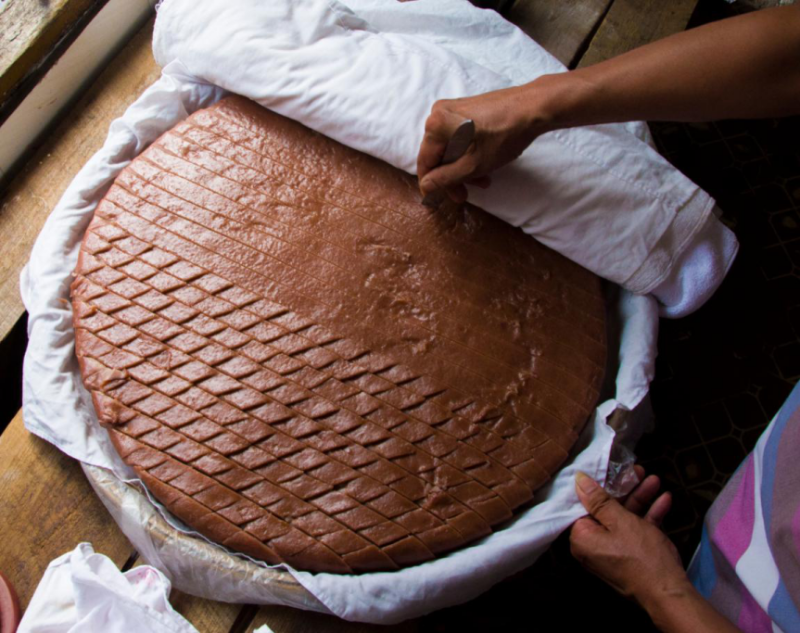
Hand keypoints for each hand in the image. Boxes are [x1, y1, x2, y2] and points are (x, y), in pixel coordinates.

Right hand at [416, 84, 549, 202]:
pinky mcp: (466, 108)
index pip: (425, 162)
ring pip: (450, 147)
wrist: (533, 108)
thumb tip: (426, 187)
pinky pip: (459, 136)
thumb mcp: (472, 165)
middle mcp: (438, 113)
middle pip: (438, 155)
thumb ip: (446, 178)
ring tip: (483, 180)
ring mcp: (453, 108)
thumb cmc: (503, 136)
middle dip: (453, 177)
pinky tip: (484, 163)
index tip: (445, 200)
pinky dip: (468, 152)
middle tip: (466, 194)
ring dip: (463, 167)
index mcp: (435, 126)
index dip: (433, 185)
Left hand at [569, 470, 686, 608]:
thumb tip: (579, 480)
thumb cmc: (641, 555)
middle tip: (637, 472)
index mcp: (581, 538)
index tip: (608, 469)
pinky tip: (665, 500)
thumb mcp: (620, 521)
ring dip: (640, 499)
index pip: (583, 505)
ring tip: (653, 480)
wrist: (669, 593)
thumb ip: (599, 499)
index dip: (597, 485)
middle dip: (624, 489)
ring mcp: (612, 552)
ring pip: (623, 519)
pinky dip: (648, 517)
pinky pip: (635, 532)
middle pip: (605, 510)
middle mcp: (592, 546)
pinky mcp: (630, 556)